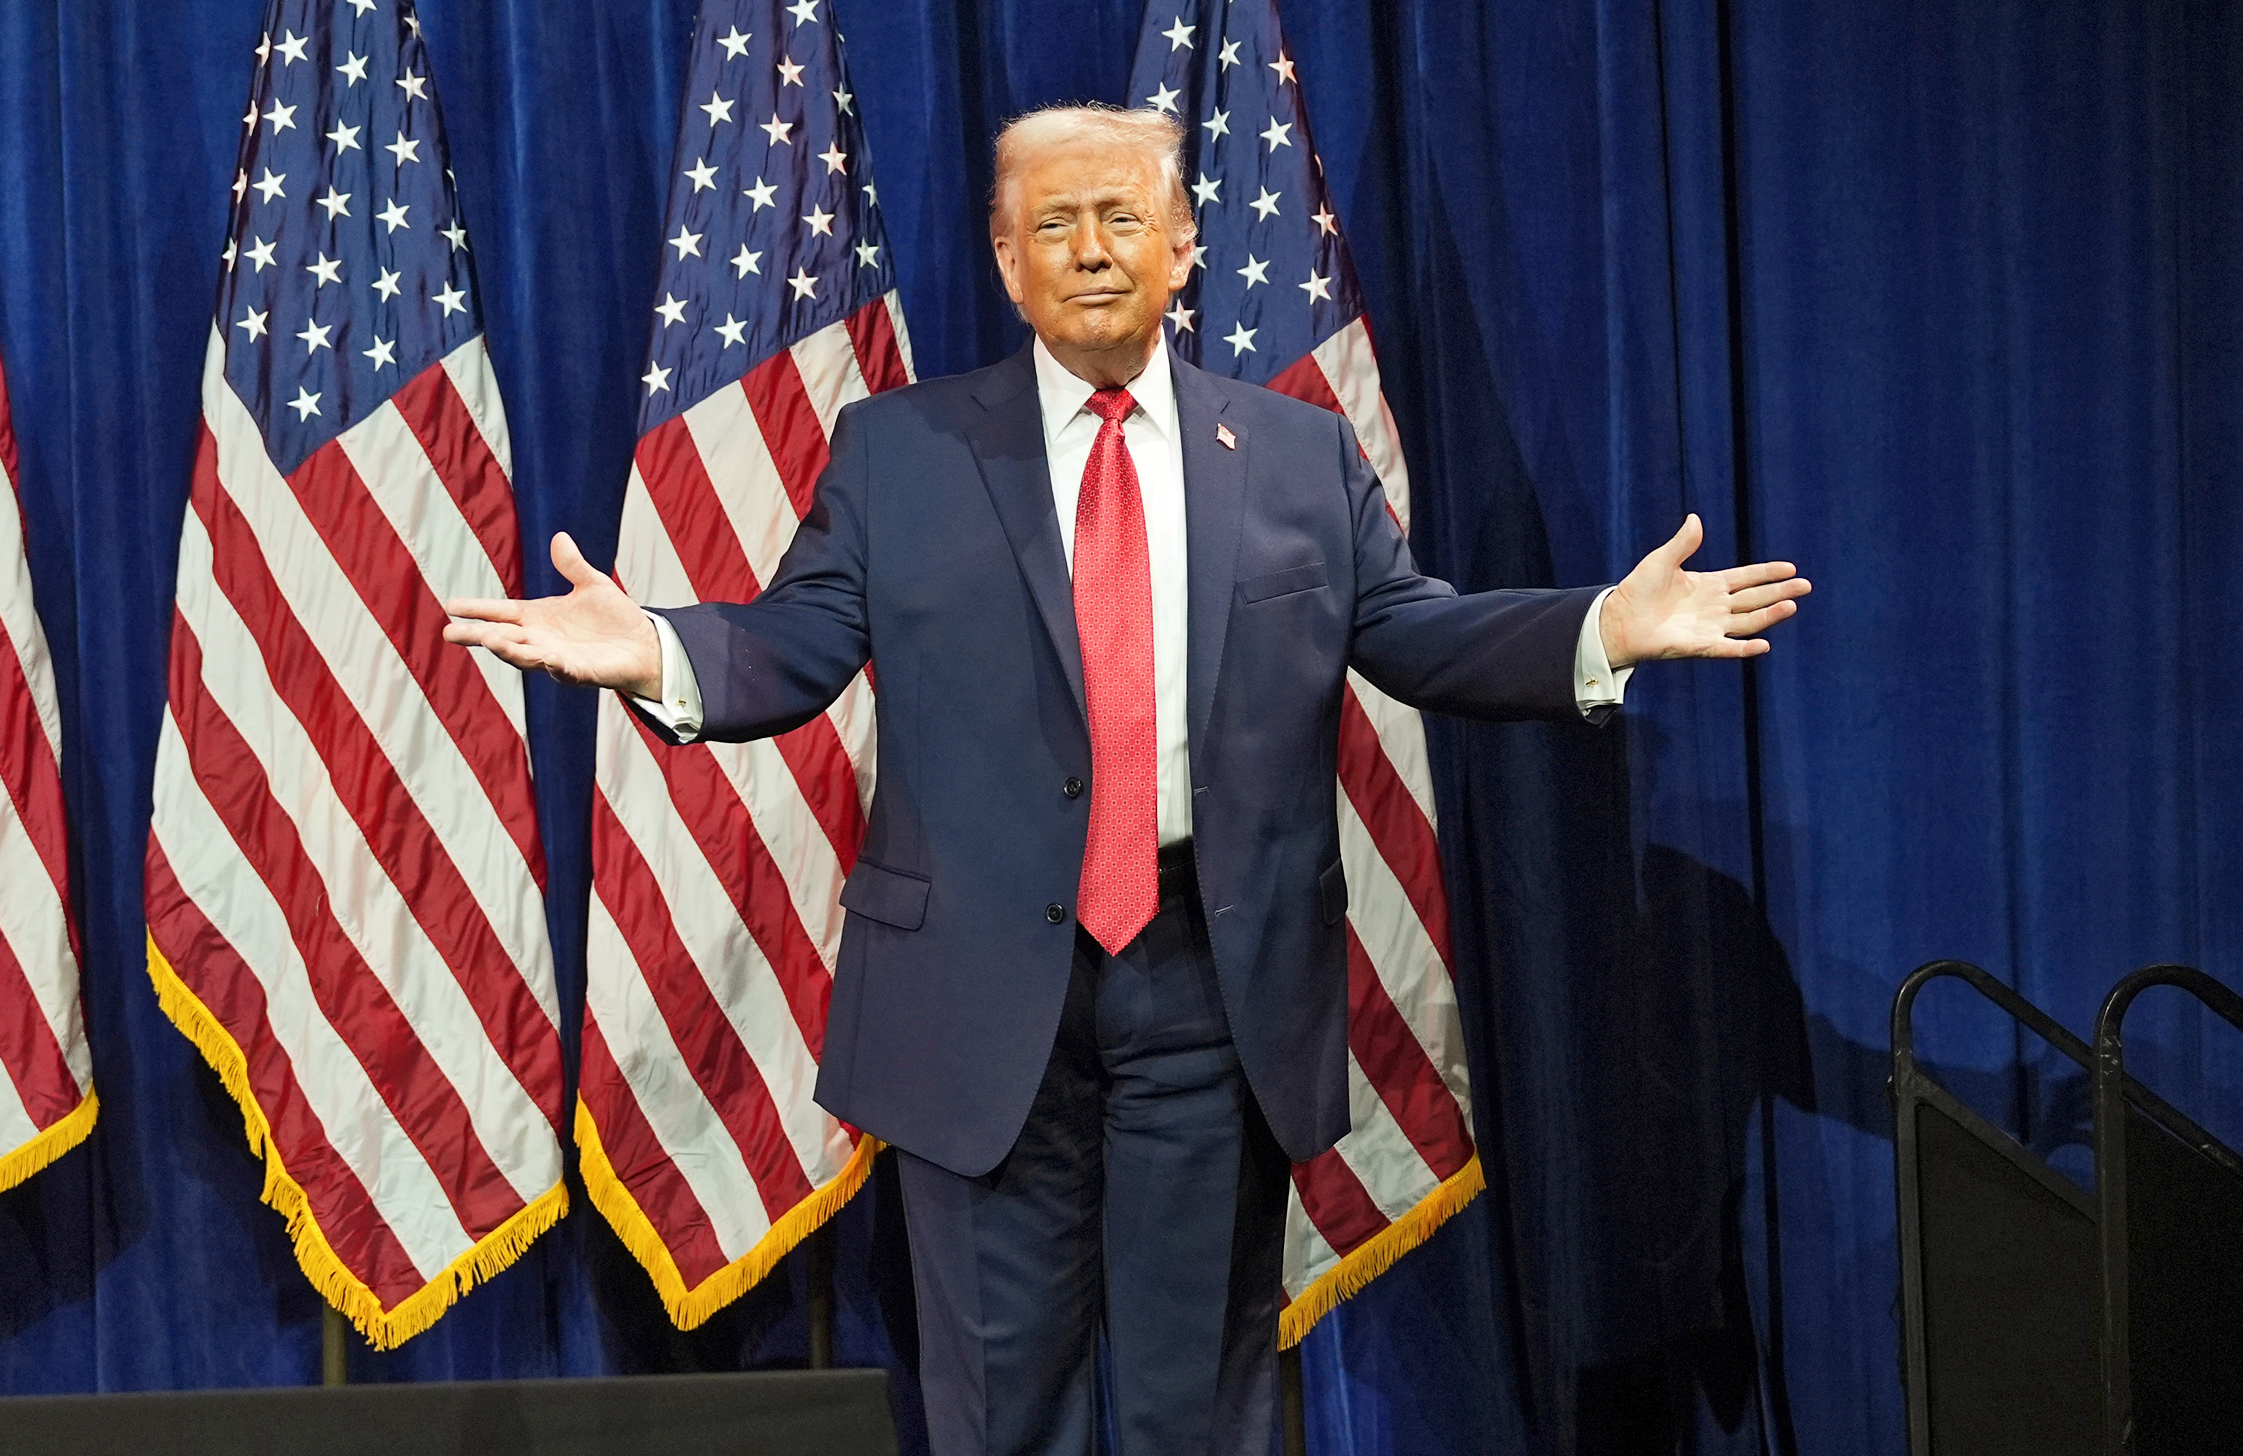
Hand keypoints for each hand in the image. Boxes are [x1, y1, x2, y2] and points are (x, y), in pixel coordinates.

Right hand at [443, 532, 663, 698]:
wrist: (645, 644)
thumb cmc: (615, 618)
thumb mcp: (593, 585)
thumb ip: (572, 566)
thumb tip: (559, 537)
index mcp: (539, 618)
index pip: (501, 612)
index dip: (477, 609)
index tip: (450, 605)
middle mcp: (542, 640)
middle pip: (503, 638)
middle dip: (478, 636)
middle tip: (450, 633)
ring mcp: (558, 658)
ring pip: (526, 656)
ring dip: (509, 650)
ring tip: (490, 640)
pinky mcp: (581, 673)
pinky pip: (565, 671)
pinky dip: (555, 666)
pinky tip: (547, 659)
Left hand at [1598, 514, 1809, 668]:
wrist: (1618, 620)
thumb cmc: (1637, 591)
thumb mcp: (1661, 561)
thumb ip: (1682, 543)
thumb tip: (1695, 519)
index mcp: (1709, 585)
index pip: (1745, 577)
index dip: (1767, 573)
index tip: (1790, 568)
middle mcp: (1715, 606)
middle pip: (1755, 598)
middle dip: (1780, 591)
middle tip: (1805, 585)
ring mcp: (1710, 626)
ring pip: (1749, 621)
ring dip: (1770, 615)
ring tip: (1792, 605)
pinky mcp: (1701, 645)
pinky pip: (1728, 648)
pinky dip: (1745, 648)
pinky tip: (1764, 644)